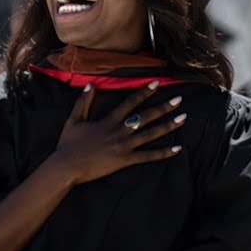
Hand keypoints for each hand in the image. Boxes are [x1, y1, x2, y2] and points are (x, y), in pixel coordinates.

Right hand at [46, 82, 185, 186]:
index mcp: (108, 121)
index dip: (144, 92)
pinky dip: (164, 153)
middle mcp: (120, 131)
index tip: (156, 83)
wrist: (67, 166)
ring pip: (151, 134)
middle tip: (179, 99)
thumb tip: (90, 85)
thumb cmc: (68, 144)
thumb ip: (83, 102)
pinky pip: (148, 156)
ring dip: (168, 126)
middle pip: (146, 116)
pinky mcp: (125, 160)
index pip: (130, 102)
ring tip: (183, 118)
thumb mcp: (73, 120)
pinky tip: (177, 149)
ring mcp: (124, 146)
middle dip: (164, 107)